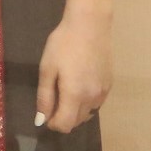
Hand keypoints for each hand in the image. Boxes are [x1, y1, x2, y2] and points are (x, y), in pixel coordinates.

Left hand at [35, 10, 111, 133]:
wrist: (90, 25)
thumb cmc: (63, 44)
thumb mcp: (47, 69)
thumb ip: (45, 97)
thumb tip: (41, 120)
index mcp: (75, 95)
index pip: (65, 125)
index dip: (53, 123)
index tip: (45, 113)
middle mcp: (92, 98)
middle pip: (77, 121)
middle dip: (63, 117)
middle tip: (53, 100)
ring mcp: (104, 92)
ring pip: (88, 114)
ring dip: (75, 111)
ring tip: (65, 92)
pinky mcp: (110, 84)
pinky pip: (96, 103)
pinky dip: (86, 102)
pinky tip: (79, 86)